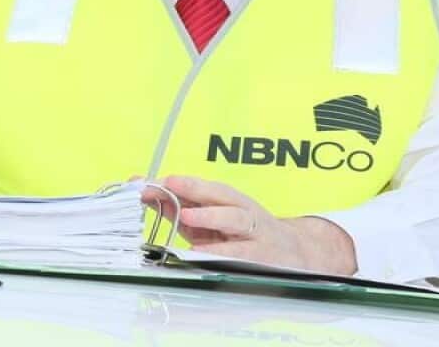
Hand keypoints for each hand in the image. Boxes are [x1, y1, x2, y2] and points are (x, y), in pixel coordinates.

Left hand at [149, 175, 356, 274]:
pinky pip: (243, 253)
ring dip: (210, 216)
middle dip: (193, 189)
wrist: (296, 253)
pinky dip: (223, 253)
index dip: (175, 182)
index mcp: (228, 200)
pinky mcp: (263, 256)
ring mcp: (255, 232)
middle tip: (168, 186)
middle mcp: (243, 210)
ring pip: (236, 218)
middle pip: (220, 195)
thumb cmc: (241, 234)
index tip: (150, 182)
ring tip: (186, 217)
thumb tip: (142, 191)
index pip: (201, 186)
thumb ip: (177, 207)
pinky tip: (203, 254)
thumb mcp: (209, 219)